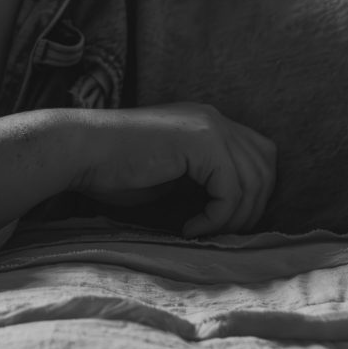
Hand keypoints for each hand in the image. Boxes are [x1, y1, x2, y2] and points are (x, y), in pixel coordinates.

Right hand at [69, 103, 276, 237]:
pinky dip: (215, 218)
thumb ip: (203, 177)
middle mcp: (213, 117)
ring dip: (233, 217)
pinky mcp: (200, 142)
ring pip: (253, 182)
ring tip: (203, 231)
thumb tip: (235, 208)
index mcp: (207, 121)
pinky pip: (230, 191)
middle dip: (251, 206)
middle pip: (265, 166)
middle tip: (219, 231)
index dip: (251, 192)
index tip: (224, 220)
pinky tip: (189, 227)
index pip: (260, 155)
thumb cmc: (114, 167)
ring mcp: (208, 126)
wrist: (81, 151)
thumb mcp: (172, 172)